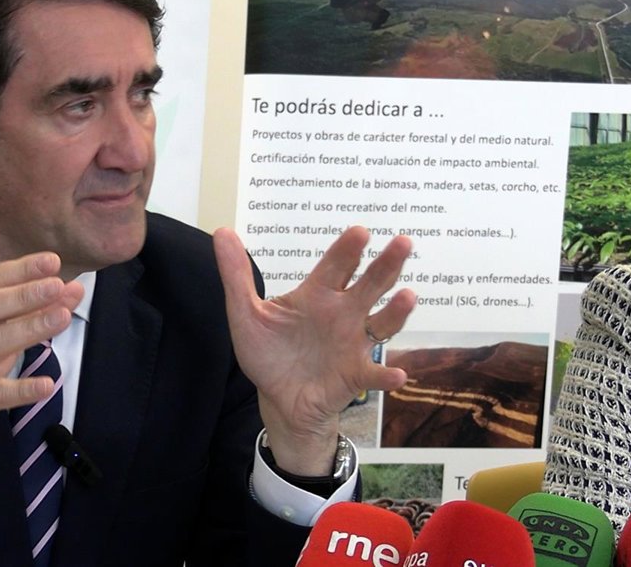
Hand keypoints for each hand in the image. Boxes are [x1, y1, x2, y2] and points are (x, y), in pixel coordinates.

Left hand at [213, 226, 413, 474]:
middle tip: (403, 243)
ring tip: (408, 297)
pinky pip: (374, 373)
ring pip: (382, 323)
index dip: (347, 249)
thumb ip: (236, 275)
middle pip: (369, 285)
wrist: (277, 398)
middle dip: (387, 265)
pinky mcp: (356, 375)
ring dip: (396, 312)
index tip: (360, 232)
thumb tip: (222, 232)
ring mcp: (353, 343)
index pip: (335, 266)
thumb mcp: (246, 313)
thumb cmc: (268, 352)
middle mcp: (342, 314)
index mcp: (317, 295)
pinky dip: (386, 374)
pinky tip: (397, 374)